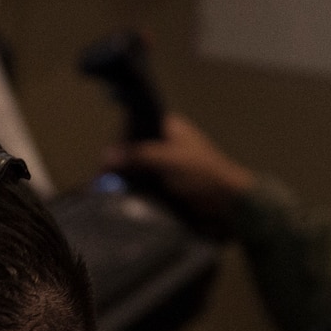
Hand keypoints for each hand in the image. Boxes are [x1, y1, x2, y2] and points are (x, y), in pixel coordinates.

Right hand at [105, 114, 256, 221]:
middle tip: (103, 180)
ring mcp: (166, 166)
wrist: (228, 206)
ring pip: (135, 169)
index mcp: (170, 128)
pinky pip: (142, 186)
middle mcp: (166, 144)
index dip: (119, 139)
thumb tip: (105, 156)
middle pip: (132, 149)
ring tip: (107, 193)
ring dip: (123, 180)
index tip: (106, 158)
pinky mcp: (166, 187)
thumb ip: (137, 156)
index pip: (135, 125)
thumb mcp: (168, 161)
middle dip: (118, 164)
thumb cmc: (203, 175)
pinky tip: (120, 200)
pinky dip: (132, 191)